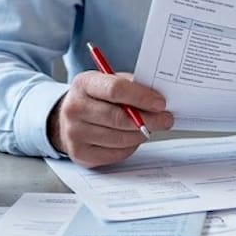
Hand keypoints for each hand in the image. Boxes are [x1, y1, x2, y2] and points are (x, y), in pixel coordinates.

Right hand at [47, 71, 173, 167]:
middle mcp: (74, 108)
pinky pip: (115, 153)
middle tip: (166, 119)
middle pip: (119, 118)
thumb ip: (132, 86)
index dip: (141, 97)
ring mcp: (74, 133)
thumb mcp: (110, 82)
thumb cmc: (97, 98)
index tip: (161, 103)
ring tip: (149, 128)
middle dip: (149, 120)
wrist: (69, 118)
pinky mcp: (80, 153)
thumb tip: (159, 100)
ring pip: (120, 138)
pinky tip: (131, 138)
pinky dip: (130, 147)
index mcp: (84, 83)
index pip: (116, 90)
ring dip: (141, 134)